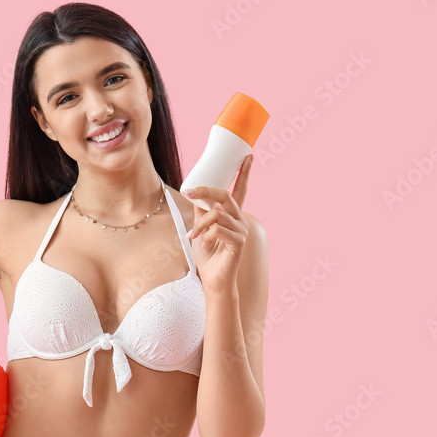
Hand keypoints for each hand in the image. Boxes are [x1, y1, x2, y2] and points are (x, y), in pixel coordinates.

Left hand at [181, 153, 253, 295]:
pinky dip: (206, 234)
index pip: (240, 190)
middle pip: (225, 196)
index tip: (248, 156)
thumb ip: (201, 212)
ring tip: (193, 235)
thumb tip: (195, 193)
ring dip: (201, 223)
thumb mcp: (201, 229)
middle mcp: (240, 220)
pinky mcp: (238, 243)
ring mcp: (241, 231)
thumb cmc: (208, 256)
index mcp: (232, 216)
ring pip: (218, 214)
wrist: (213, 280)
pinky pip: (219, 229)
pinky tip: (202, 242)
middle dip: (206, 191)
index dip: (244, 173)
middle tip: (189, 191)